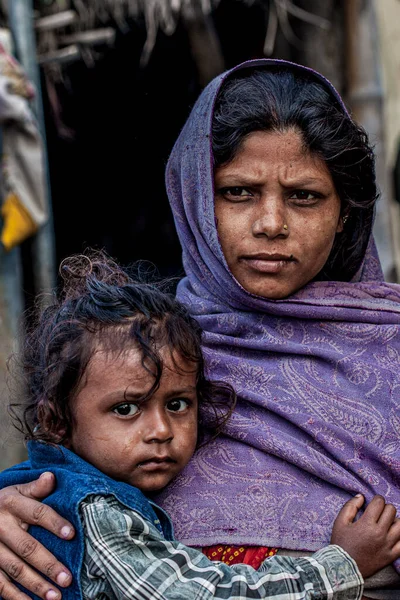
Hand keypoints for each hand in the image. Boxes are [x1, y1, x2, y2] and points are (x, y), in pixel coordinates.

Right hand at [0, 472, 74, 599]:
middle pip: (27, 547)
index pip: (36, 512)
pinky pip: (0, 583)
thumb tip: (51, 477)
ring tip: (56, 596)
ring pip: (15, 568)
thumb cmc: (7, 502)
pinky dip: (15, 596)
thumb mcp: (18, 490)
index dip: (54, 522)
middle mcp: (1, 526)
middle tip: (67, 578)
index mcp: (12, 504)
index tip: (71, 534)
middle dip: (48, 564)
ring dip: (35, 584)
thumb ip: (36, 488)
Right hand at [331, 494, 399, 578]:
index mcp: (367, 523)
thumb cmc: (341, 543)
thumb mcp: (340, 522)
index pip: (379, 503)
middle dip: (385, 508)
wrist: (344, 568)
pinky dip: (399, 536)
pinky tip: (392, 535)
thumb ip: (350, 506)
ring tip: (387, 523)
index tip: (374, 502)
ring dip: (394, 521)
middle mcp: (380, 533)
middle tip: (379, 512)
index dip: (377, 499)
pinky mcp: (391, 556)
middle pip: (392, 511)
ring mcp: (387, 545)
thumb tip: (361, 496)